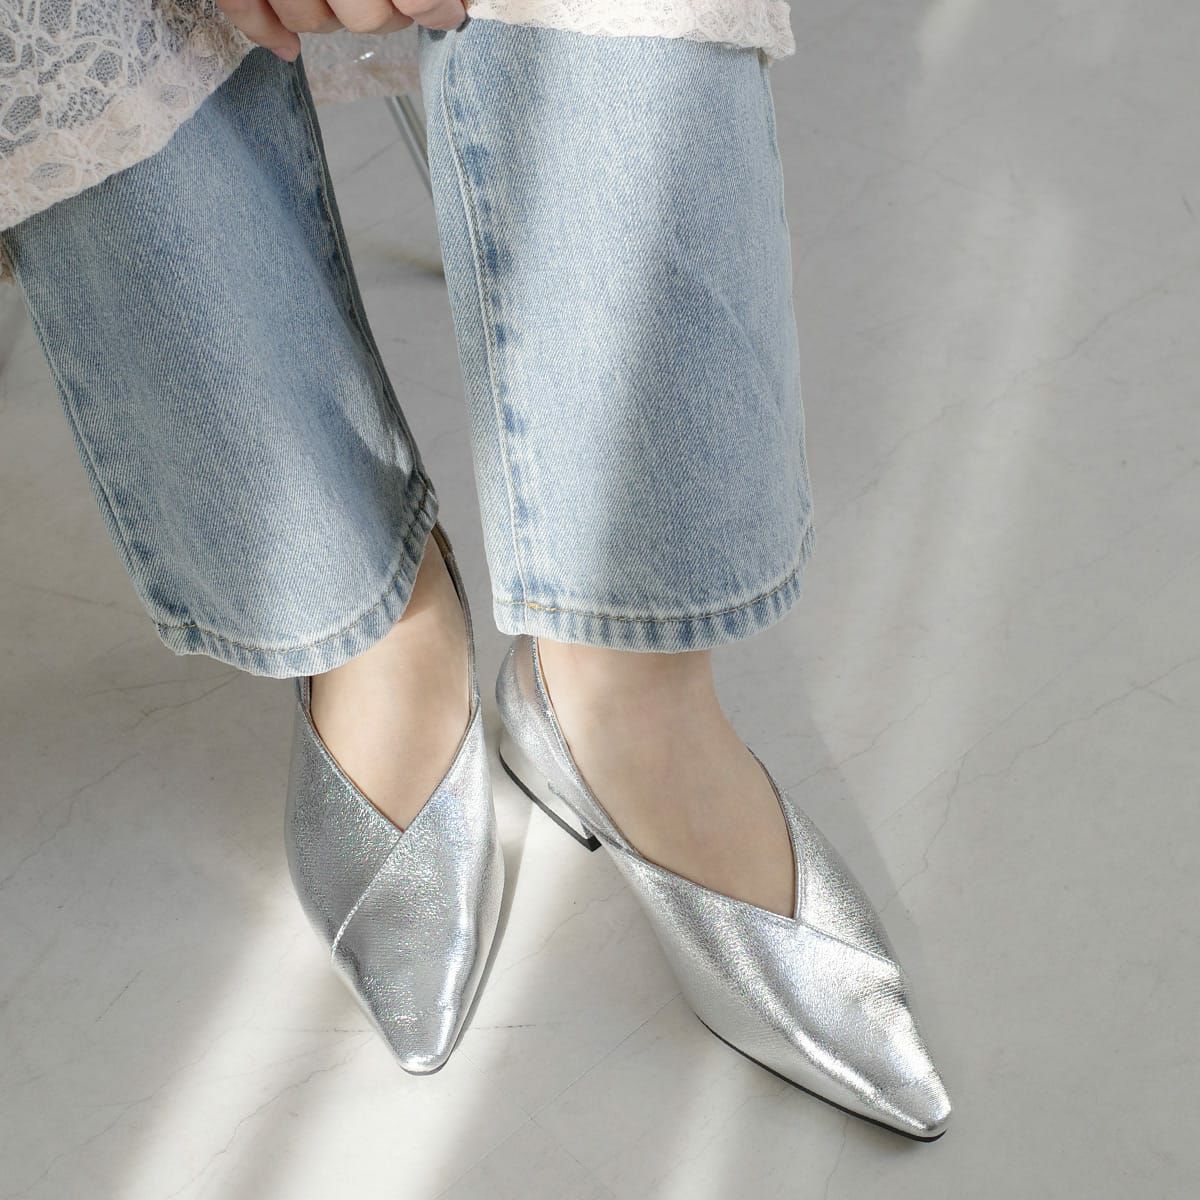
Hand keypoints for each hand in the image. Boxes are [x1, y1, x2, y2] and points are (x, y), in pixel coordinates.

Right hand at [217, 1, 467, 60]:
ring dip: (329, 14)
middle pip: (365, 18)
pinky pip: (245, 10)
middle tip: (402, 0)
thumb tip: (463, 3)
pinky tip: (287, 48)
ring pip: (310, 19)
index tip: (454, 10)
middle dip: (385, 13)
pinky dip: (266, 30)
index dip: (436, 6)